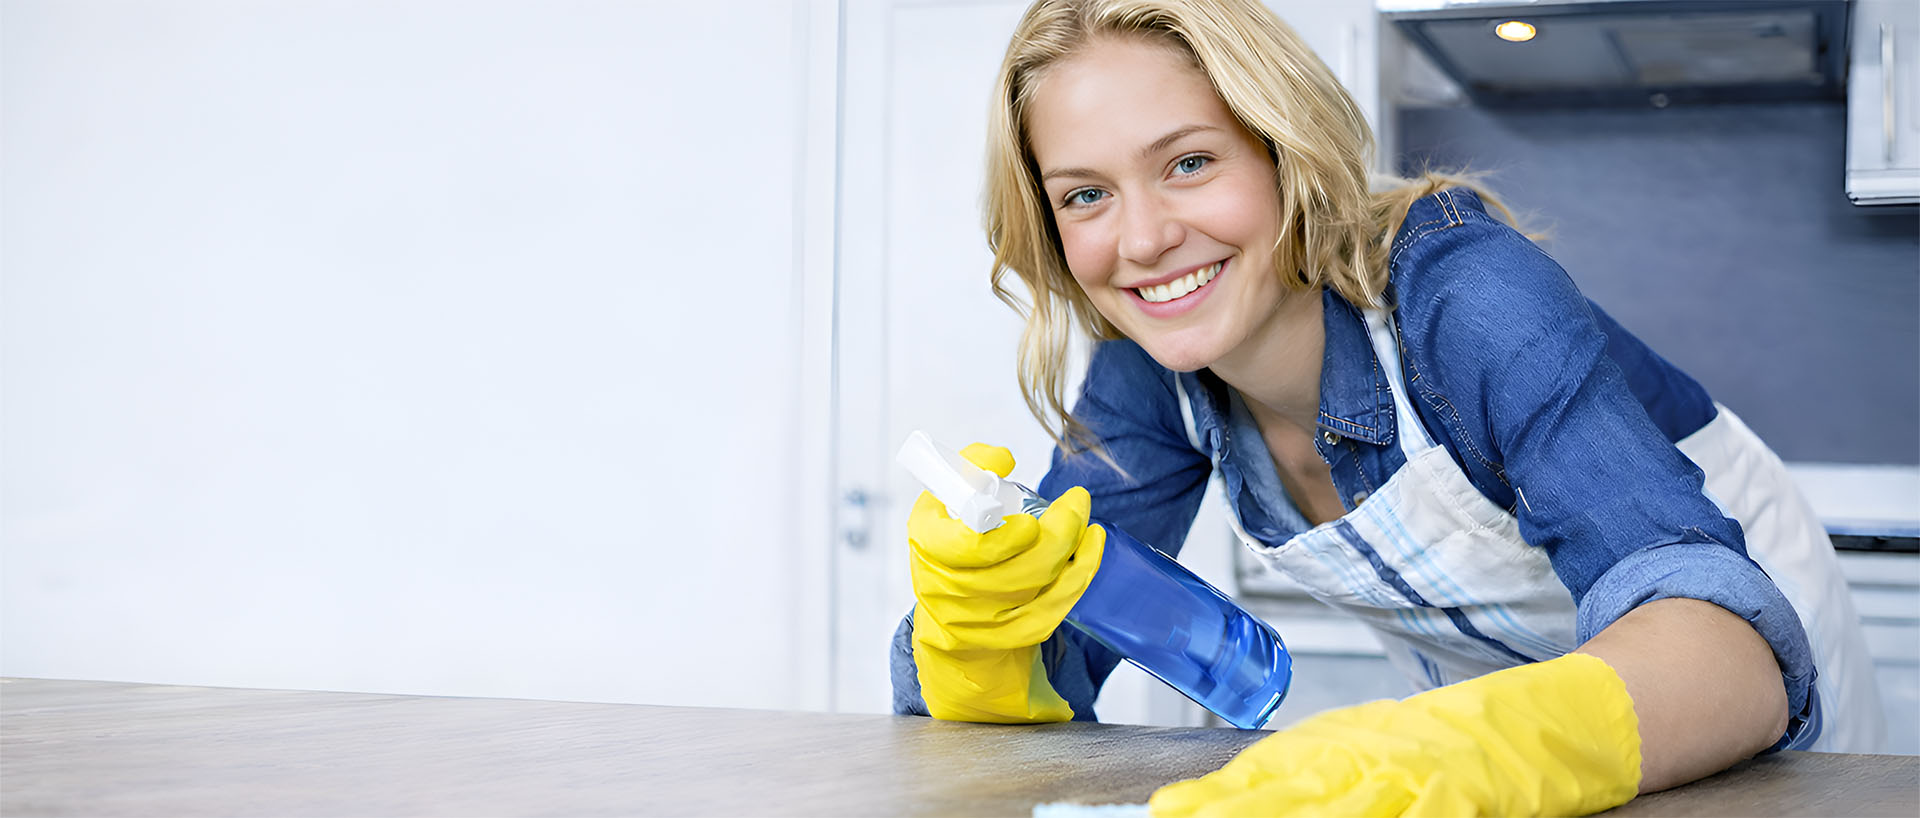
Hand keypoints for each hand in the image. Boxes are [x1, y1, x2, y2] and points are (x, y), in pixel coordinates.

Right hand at [909, 442, 1105, 722]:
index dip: (1003, 531)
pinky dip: (1080, 570)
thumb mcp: (943, 500)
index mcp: (929, 548)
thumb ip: (968, 468)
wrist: (950, 614)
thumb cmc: (951, 541)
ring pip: (1040, 582)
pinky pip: (1055, 605)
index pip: (969, 546)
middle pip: (1018, 566)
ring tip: (1081, 516)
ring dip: (1072, 544)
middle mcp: (951, 590)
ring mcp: (982, 621)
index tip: (1026, 507)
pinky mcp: (1011, 635)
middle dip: (1059, 529)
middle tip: (1076, 500)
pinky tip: (1091, 544)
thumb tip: (1001, 459)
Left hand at [1150, 653, 1642, 816]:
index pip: (1260, 774)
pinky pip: (1422, 813)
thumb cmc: (1452, 748)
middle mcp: (1365, 752)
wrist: (1546, 717)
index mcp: (1338, 744)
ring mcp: (1413, 769)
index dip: (1213, 796)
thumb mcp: (1369, 755)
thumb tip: (1238, 801)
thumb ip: (1311, 780)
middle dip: (1233, 813)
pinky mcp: (1464, 788)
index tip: (1164, 812)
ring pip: (1341, 807)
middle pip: (1286, 792)